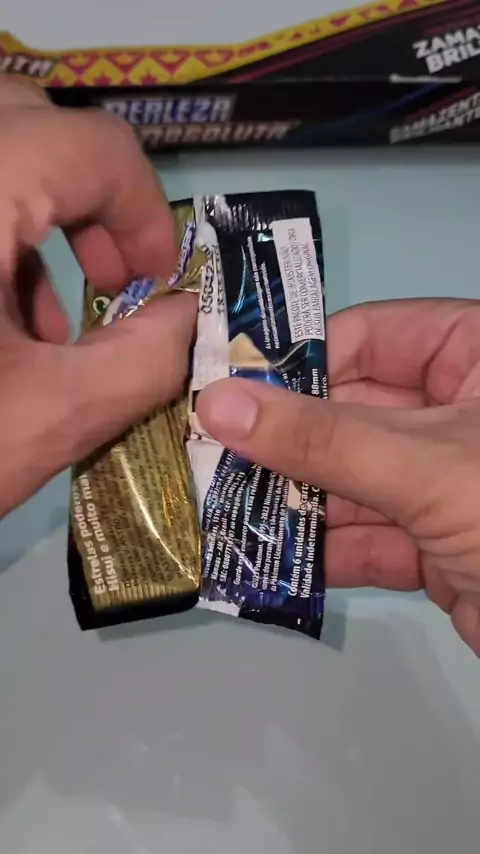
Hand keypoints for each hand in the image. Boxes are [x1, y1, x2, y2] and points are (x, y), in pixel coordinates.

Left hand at [0, 77, 195, 517]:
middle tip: (111, 276)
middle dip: (88, 198)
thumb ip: (145, 359)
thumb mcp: (51, 417)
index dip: (147, 212)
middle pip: (30, 125)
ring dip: (34, 221)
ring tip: (50, 324)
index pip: (94, 147)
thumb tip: (187, 317)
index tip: (156, 287)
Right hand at [197, 299, 479, 655]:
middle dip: (282, 443)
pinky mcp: (438, 545)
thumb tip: (220, 404)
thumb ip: (322, 438)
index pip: (369, 336)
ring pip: (351, 479)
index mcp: (475, 356)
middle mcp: (458, 411)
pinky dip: (321, 553)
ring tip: (217, 511)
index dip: (295, 359)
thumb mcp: (426, 464)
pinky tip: (262, 560)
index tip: (222, 387)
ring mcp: (446, 481)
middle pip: (349, 412)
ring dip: (291, 502)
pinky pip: (368, 537)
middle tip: (202, 457)